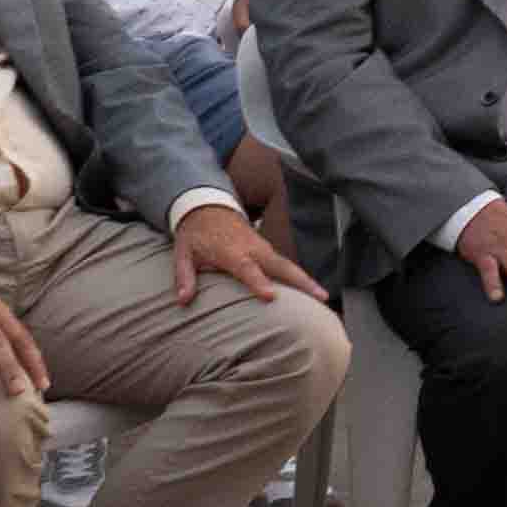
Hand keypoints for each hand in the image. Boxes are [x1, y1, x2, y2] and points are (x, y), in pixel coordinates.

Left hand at [169, 199, 316, 303]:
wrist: (207, 206)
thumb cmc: (196, 235)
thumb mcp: (183, 253)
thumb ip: (184, 277)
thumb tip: (182, 300)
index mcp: (231, 251)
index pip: (246, 268)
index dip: (258, 282)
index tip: (270, 297)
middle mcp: (252, 249)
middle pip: (280, 266)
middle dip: (301, 281)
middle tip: (320, 297)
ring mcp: (262, 248)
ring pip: (288, 265)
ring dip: (306, 280)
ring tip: (323, 297)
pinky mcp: (266, 249)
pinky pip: (285, 264)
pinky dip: (299, 276)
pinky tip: (311, 291)